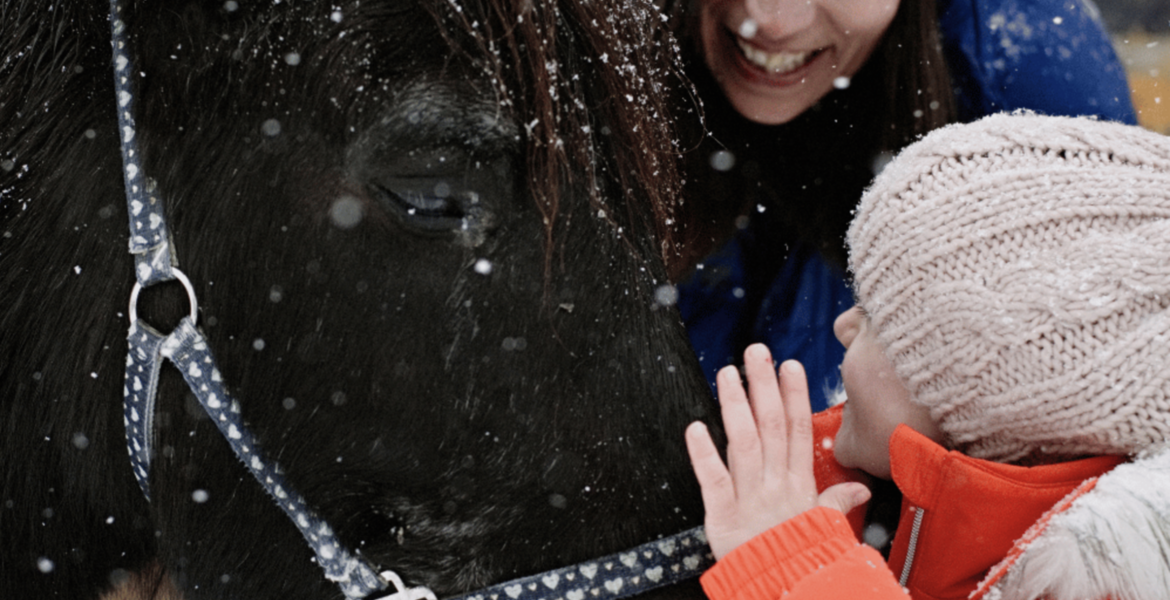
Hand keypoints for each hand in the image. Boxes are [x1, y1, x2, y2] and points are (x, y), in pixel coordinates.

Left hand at [686, 345, 870, 559]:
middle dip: (763, 386)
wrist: (785, 591)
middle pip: (770, 427)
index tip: (790, 367)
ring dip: (734, 406)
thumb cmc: (800, 560)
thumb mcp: (824, 527)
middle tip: (756, 352)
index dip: (793, 397)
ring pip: (744, 444)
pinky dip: (704, 454)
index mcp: (798, 485)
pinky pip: (714, 480)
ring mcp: (750, 498)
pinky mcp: (723, 516)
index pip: (797, 431)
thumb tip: (861, 487)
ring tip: (727, 375)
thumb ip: (837, 501)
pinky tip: (696, 427)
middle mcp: (775, 484)